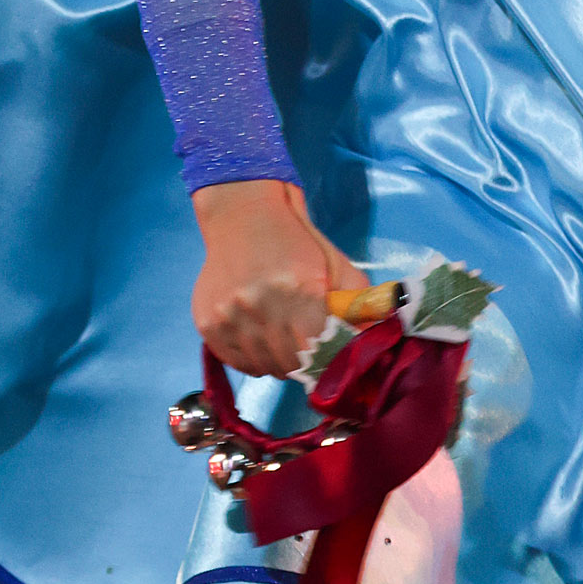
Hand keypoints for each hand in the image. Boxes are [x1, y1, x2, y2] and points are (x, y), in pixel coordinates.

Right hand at [191, 180, 357, 377]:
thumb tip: (375, 345)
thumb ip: (359, 307)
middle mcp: (259, 306)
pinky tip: (261, 344)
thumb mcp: (337, 267)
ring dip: (278, 364)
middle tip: (308, 353)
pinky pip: (236, 363)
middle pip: (290, 365)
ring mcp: (229, 316)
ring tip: (283, 345)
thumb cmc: (296, 243)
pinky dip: (252, 362)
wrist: (243, 216)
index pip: (319, 352)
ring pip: (263, 368)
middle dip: (304, 364)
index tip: (331, 358)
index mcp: (299, 290)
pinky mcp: (207, 324)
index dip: (327, 360)